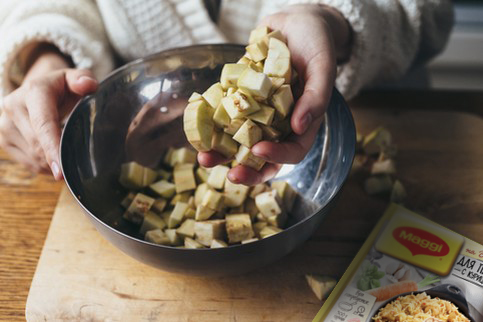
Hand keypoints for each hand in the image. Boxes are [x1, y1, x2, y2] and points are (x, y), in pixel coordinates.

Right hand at [0, 46, 97, 178]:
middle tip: (79, 162)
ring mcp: (5, 125)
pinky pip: (28, 162)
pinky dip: (45, 166)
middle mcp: (13, 107)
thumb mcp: (75, 78)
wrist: (39, 90)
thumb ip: (83, 79)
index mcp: (34, 92)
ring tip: (69, 155)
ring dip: (53, 163)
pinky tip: (56, 160)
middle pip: (39, 145)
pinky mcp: (4, 140)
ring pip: (33, 157)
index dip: (52, 148)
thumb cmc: (63, 87)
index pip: (43, 124)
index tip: (60, 171)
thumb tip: (88, 85)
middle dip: (60, 158)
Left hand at [199, 4, 351, 184]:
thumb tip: (300, 127)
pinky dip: (210, 124)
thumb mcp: (323, 66)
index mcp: (302, 123)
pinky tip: (196, 129)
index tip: (258, 151)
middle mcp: (278, 124)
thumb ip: (316, 97)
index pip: (293, 151)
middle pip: (264, 157)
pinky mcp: (239, 99)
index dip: (277, 156)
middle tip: (230, 176)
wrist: (294, 23)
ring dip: (221, 153)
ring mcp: (257, 113)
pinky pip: (224, 116)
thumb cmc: (315, 43)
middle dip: (247, 170)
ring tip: (204, 157)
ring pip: (239, 142)